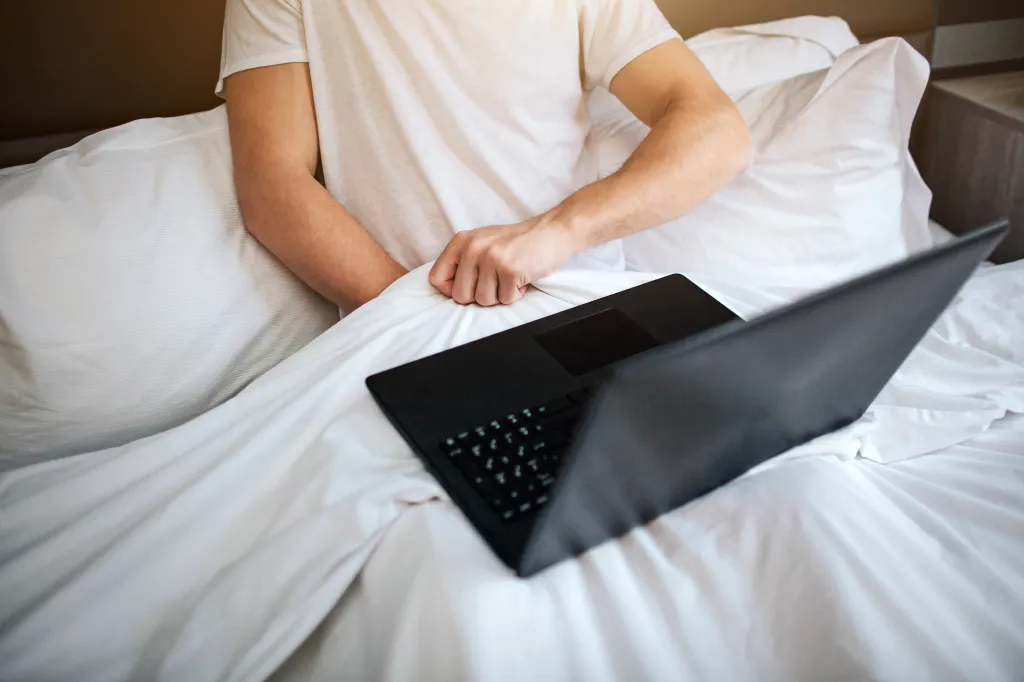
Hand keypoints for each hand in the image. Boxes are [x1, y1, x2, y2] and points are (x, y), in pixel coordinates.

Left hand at [429, 217, 580, 305]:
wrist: (551, 232)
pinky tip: (521, 278)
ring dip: (500, 294)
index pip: (437, 278)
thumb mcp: (482, 242)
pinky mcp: (510, 270)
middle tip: (495, 281)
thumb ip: (462, 262)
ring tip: (509, 277)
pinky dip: (515, 293)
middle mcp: (473, 248)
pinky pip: (505, 299)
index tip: (469, 286)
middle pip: (460, 296)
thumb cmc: (516, 242)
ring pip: (483, 300)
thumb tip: (446, 289)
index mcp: (461, 242)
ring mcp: (491, 258)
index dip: (451, 290)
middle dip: (479, 295)